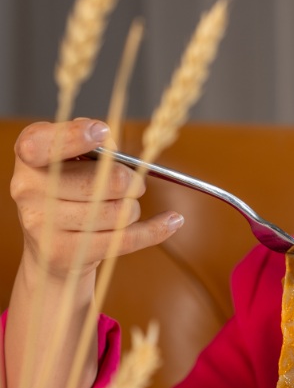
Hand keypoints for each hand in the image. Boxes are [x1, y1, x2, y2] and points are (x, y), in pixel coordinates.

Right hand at [11, 118, 184, 280]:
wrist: (51, 247)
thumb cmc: (70, 193)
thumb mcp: (74, 162)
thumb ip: (95, 148)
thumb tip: (111, 143)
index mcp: (30, 157)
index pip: (43, 143)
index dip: (74, 137)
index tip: (102, 133)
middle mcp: (28, 188)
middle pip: (101, 182)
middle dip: (130, 182)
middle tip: (135, 184)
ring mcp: (42, 224)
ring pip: (116, 213)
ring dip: (132, 209)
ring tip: (124, 207)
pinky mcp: (64, 253)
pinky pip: (124, 240)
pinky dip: (155, 229)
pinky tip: (172, 221)